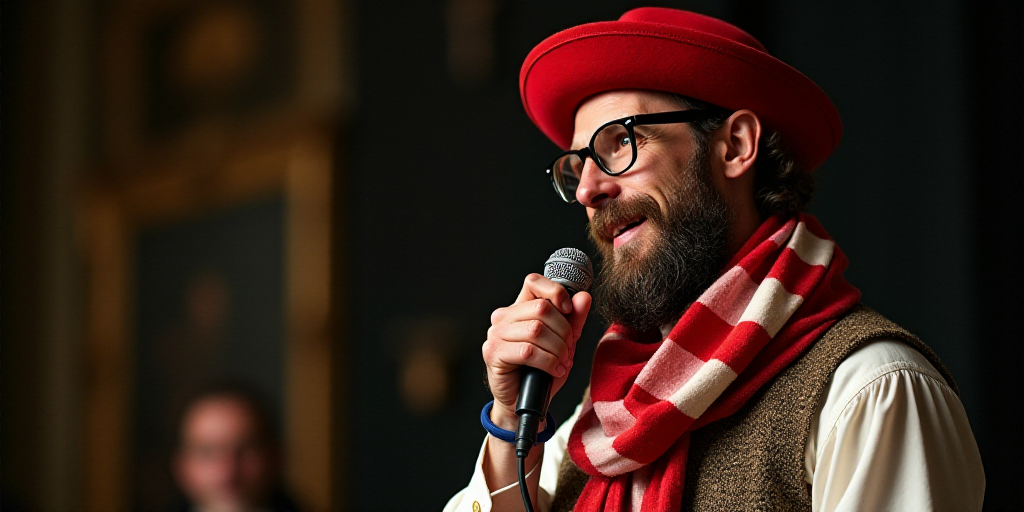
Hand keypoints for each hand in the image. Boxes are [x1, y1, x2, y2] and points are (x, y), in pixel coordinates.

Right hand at [482, 273, 590, 429]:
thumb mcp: (565, 343)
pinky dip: (548, 362)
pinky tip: (553, 371)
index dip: (555, 292)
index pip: (534, 282)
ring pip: (536, 330)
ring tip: (561, 362)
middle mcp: (503, 317)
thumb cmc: (541, 371)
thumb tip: (584, 297)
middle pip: (541, 308)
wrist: (525, 403)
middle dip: (564, 331)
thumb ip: (574, 320)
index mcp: (519, 308)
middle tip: (568, 349)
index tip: (568, 310)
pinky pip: (528, 351)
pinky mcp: (493, 353)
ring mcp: (495, 334)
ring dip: (557, 349)